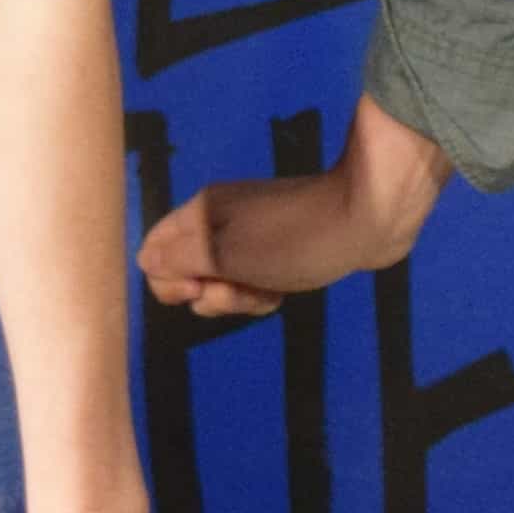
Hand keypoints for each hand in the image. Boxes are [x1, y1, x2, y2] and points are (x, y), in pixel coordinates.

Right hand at [142, 98, 448, 318]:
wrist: (368, 217)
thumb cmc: (293, 238)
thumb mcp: (226, 253)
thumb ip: (178, 259)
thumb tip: (145, 261)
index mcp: (200, 214)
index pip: (153, 255)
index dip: (169, 282)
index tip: (201, 287)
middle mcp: (219, 221)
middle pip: (186, 273)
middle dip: (208, 295)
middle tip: (240, 291)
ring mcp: (250, 234)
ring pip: (221, 281)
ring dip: (237, 298)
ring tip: (266, 294)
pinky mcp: (279, 248)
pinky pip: (252, 278)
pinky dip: (261, 291)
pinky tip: (282, 293)